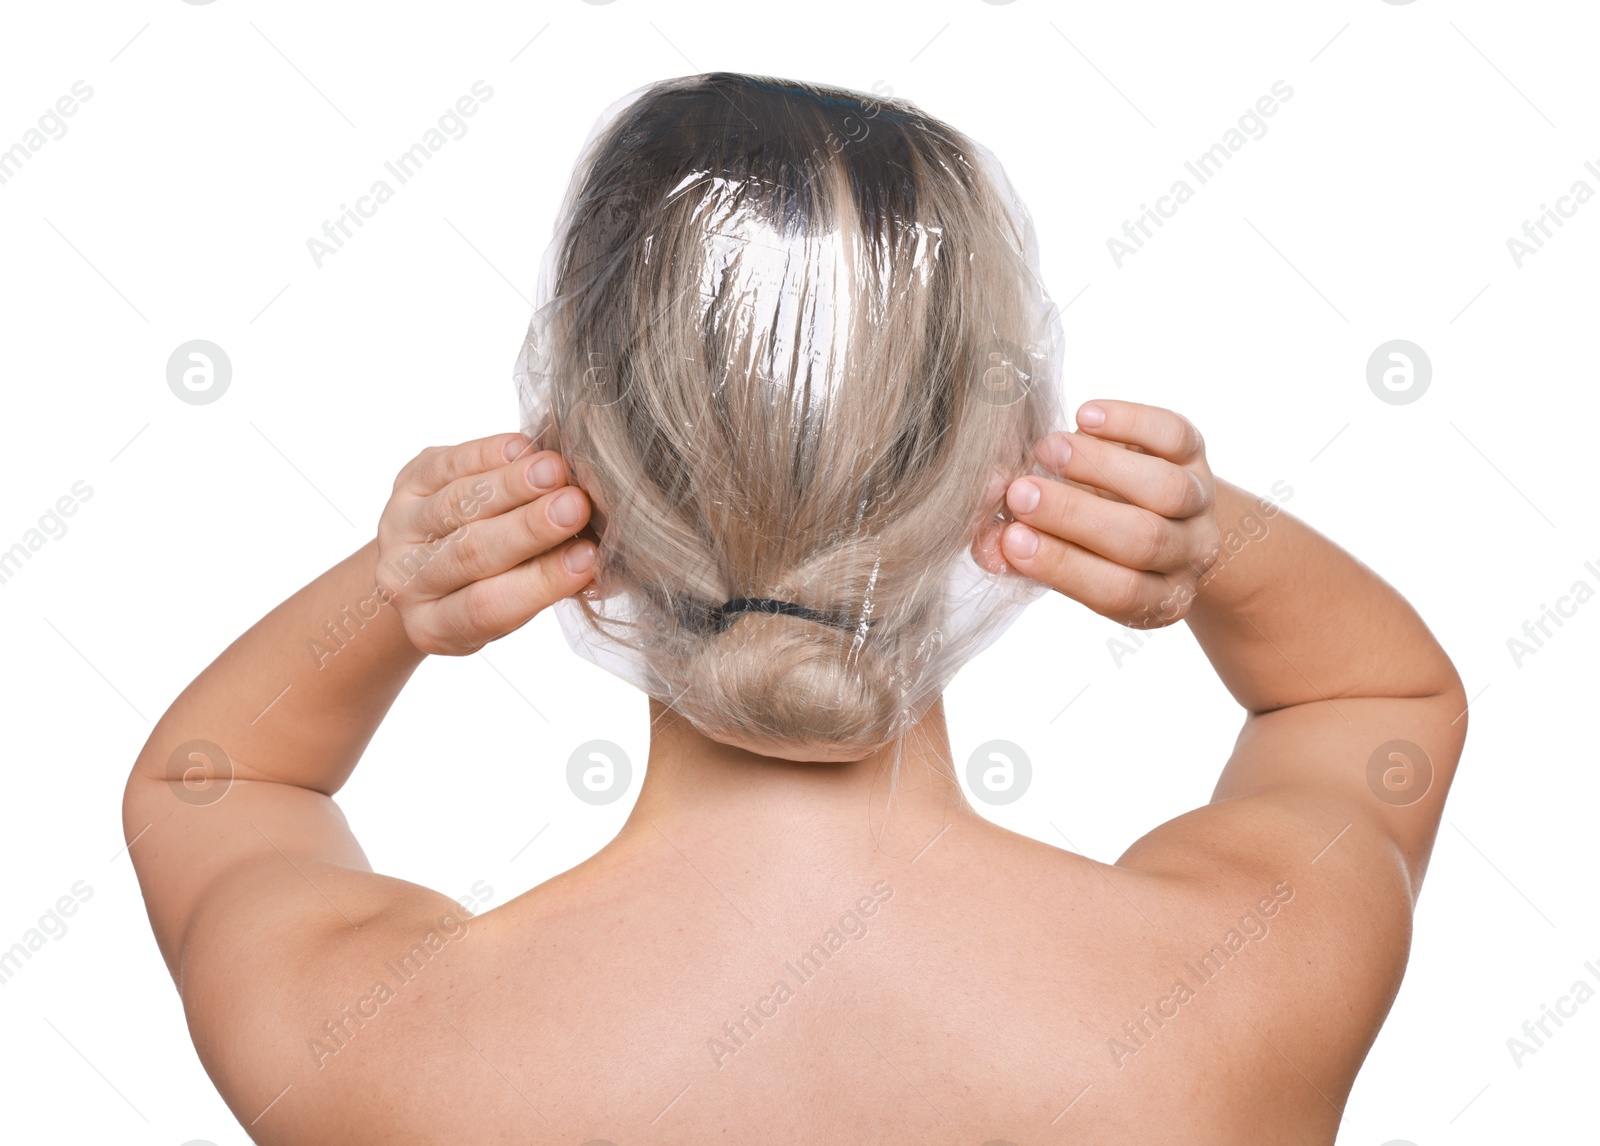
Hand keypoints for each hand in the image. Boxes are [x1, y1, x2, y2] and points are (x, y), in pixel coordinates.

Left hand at [374, 433, 595, 655]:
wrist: (430, 562)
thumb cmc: (489, 587)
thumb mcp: (515, 606)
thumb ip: (550, 584)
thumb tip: (603, 560)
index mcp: (436, 626)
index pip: (489, 607)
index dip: (540, 582)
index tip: (588, 559)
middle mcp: (408, 580)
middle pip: (471, 552)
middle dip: (528, 527)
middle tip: (576, 507)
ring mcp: (398, 528)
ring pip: (457, 504)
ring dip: (511, 485)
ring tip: (556, 471)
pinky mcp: (405, 482)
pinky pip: (443, 465)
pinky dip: (486, 455)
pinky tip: (523, 449)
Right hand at [996, 400, 1220, 627]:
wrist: (1144, 507)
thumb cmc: (1090, 542)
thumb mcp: (1059, 558)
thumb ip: (1020, 556)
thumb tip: (987, 545)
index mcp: (1156, 597)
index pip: (1117, 590)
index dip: (1063, 565)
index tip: (1011, 538)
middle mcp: (1187, 554)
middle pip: (1141, 540)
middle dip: (1074, 515)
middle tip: (1019, 492)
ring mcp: (1199, 503)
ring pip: (1165, 489)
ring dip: (1098, 466)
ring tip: (1046, 450)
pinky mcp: (1197, 454)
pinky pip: (1174, 436)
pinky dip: (1130, 423)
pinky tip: (1085, 417)